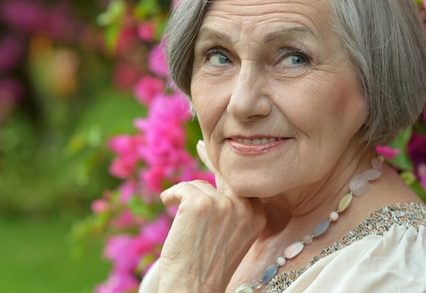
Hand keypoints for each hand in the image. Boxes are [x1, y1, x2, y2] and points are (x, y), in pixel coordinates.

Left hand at [158, 141, 265, 292]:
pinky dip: (170, 195)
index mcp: (258, 214)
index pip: (241, 181)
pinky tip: (167, 205)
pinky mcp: (199, 204)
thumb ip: (231, 210)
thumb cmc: (207, 267)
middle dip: (210, 157)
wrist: (193, 289)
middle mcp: (246, 206)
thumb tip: (213, 183)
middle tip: (201, 146)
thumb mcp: (231, 235)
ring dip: (184, 198)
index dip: (224, 166)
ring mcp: (223, 204)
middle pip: (222, 175)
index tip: (213, 148)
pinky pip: (181, 188)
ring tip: (181, 223)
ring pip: (198, 185)